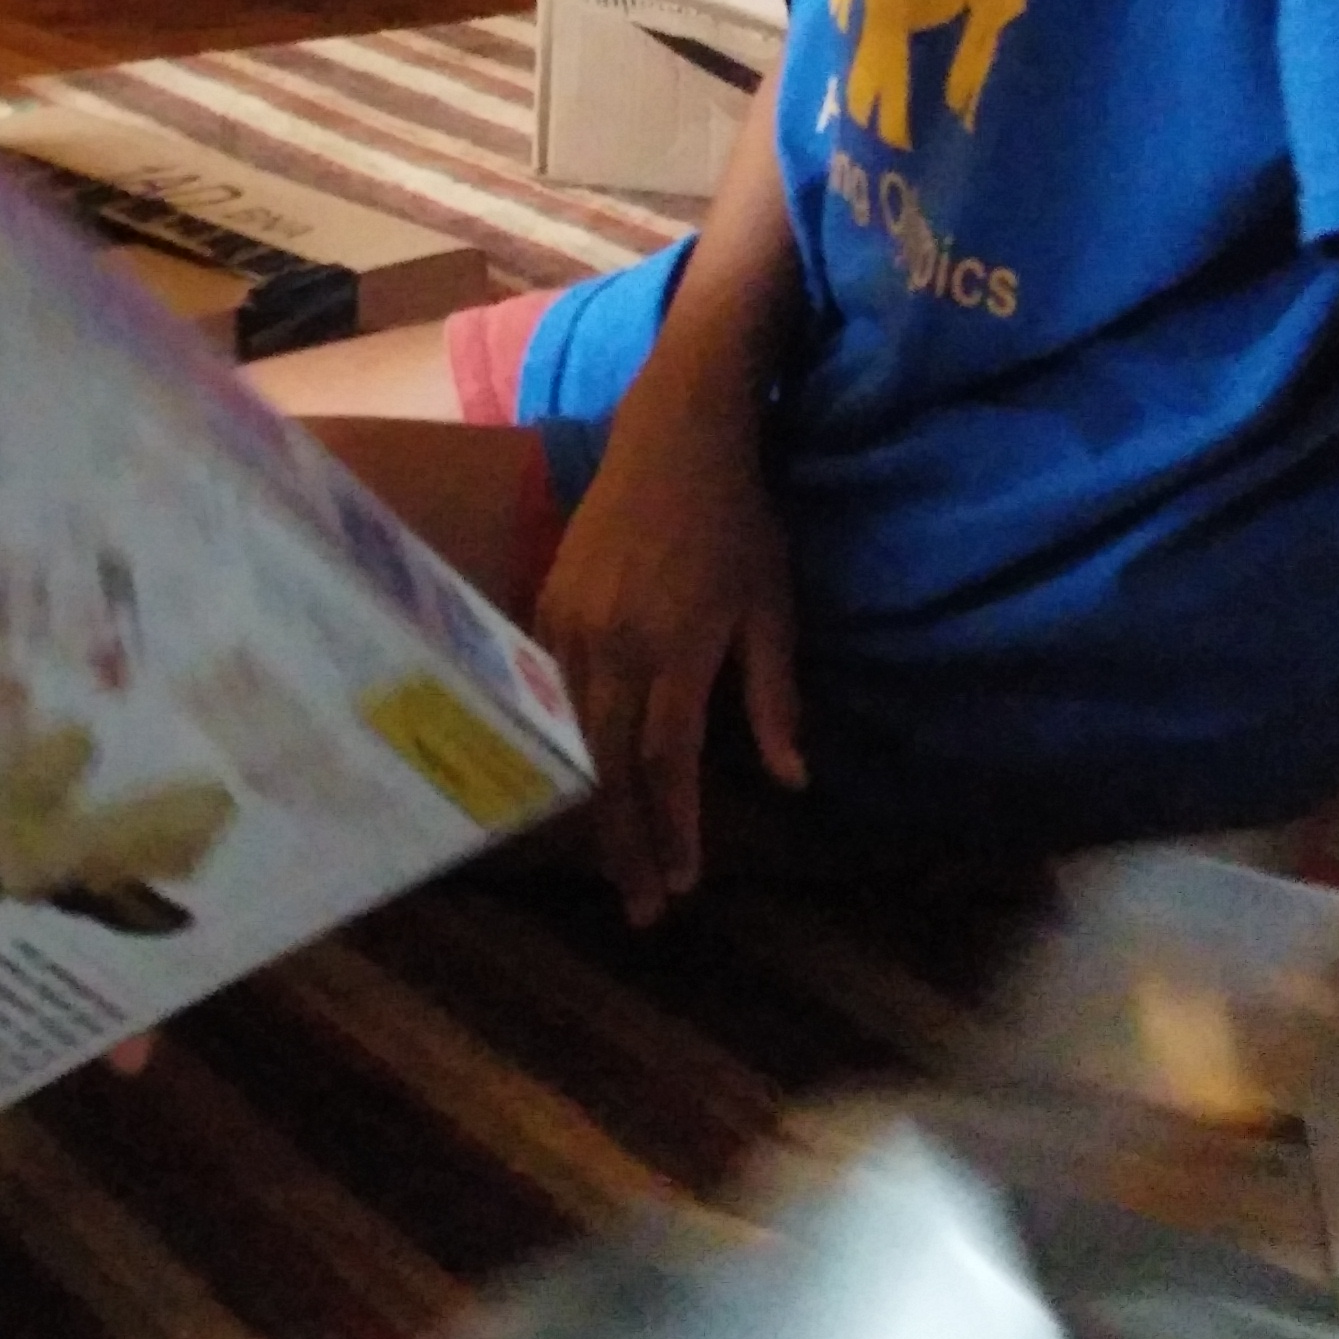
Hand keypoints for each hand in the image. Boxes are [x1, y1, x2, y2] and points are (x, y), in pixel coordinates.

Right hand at [531, 411, 798, 923]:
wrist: (674, 431)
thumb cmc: (738, 518)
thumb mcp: (773, 605)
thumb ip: (774, 696)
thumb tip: (792, 780)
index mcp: (676, 646)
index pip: (667, 760)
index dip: (675, 826)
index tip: (685, 883)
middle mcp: (613, 643)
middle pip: (608, 763)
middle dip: (625, 841)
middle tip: (641, 908)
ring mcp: (570, 623)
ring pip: (571, 737)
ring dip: (591, 805)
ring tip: (609, 862)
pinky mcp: (546, 604)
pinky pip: (547, 694)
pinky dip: (561, 747)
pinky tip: (571, 782)